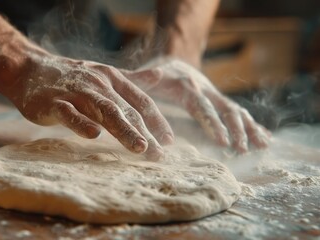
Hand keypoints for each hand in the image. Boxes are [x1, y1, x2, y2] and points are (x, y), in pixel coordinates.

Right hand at [6, 55, 173, 157]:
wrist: (30, 69)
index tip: (169, 142)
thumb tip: (160, 75)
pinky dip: (81, 123)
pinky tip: (93, 135)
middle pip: (126, 109)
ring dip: (123, 129)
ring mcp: (76, 92)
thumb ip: (132, 79)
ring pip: (103, 111)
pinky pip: (69, 113)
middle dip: (145, 132)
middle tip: (159, 154)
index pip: (141, 100)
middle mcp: (98, 84)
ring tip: (139, 147)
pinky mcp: (54, 103)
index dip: (157, 121)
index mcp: (112, 78)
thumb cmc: (71, 77)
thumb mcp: (104, 74)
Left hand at [124, 57, 269, 152]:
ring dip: (250, 128)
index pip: (201, 105)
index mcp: (185, 86)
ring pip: (236, 111)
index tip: (222, 141)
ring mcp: (215, 95)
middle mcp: (205, 90)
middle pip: (225, 108)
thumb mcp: (144, 77)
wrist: (173, 62)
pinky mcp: (219, 101)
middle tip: (242, 149)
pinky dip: (254, 125)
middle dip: (236, 129)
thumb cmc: (155, 75)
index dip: (212, 122)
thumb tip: (147, 76)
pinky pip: (239, 113)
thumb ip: (140, 79)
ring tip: (262, 146)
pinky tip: (265, 139)